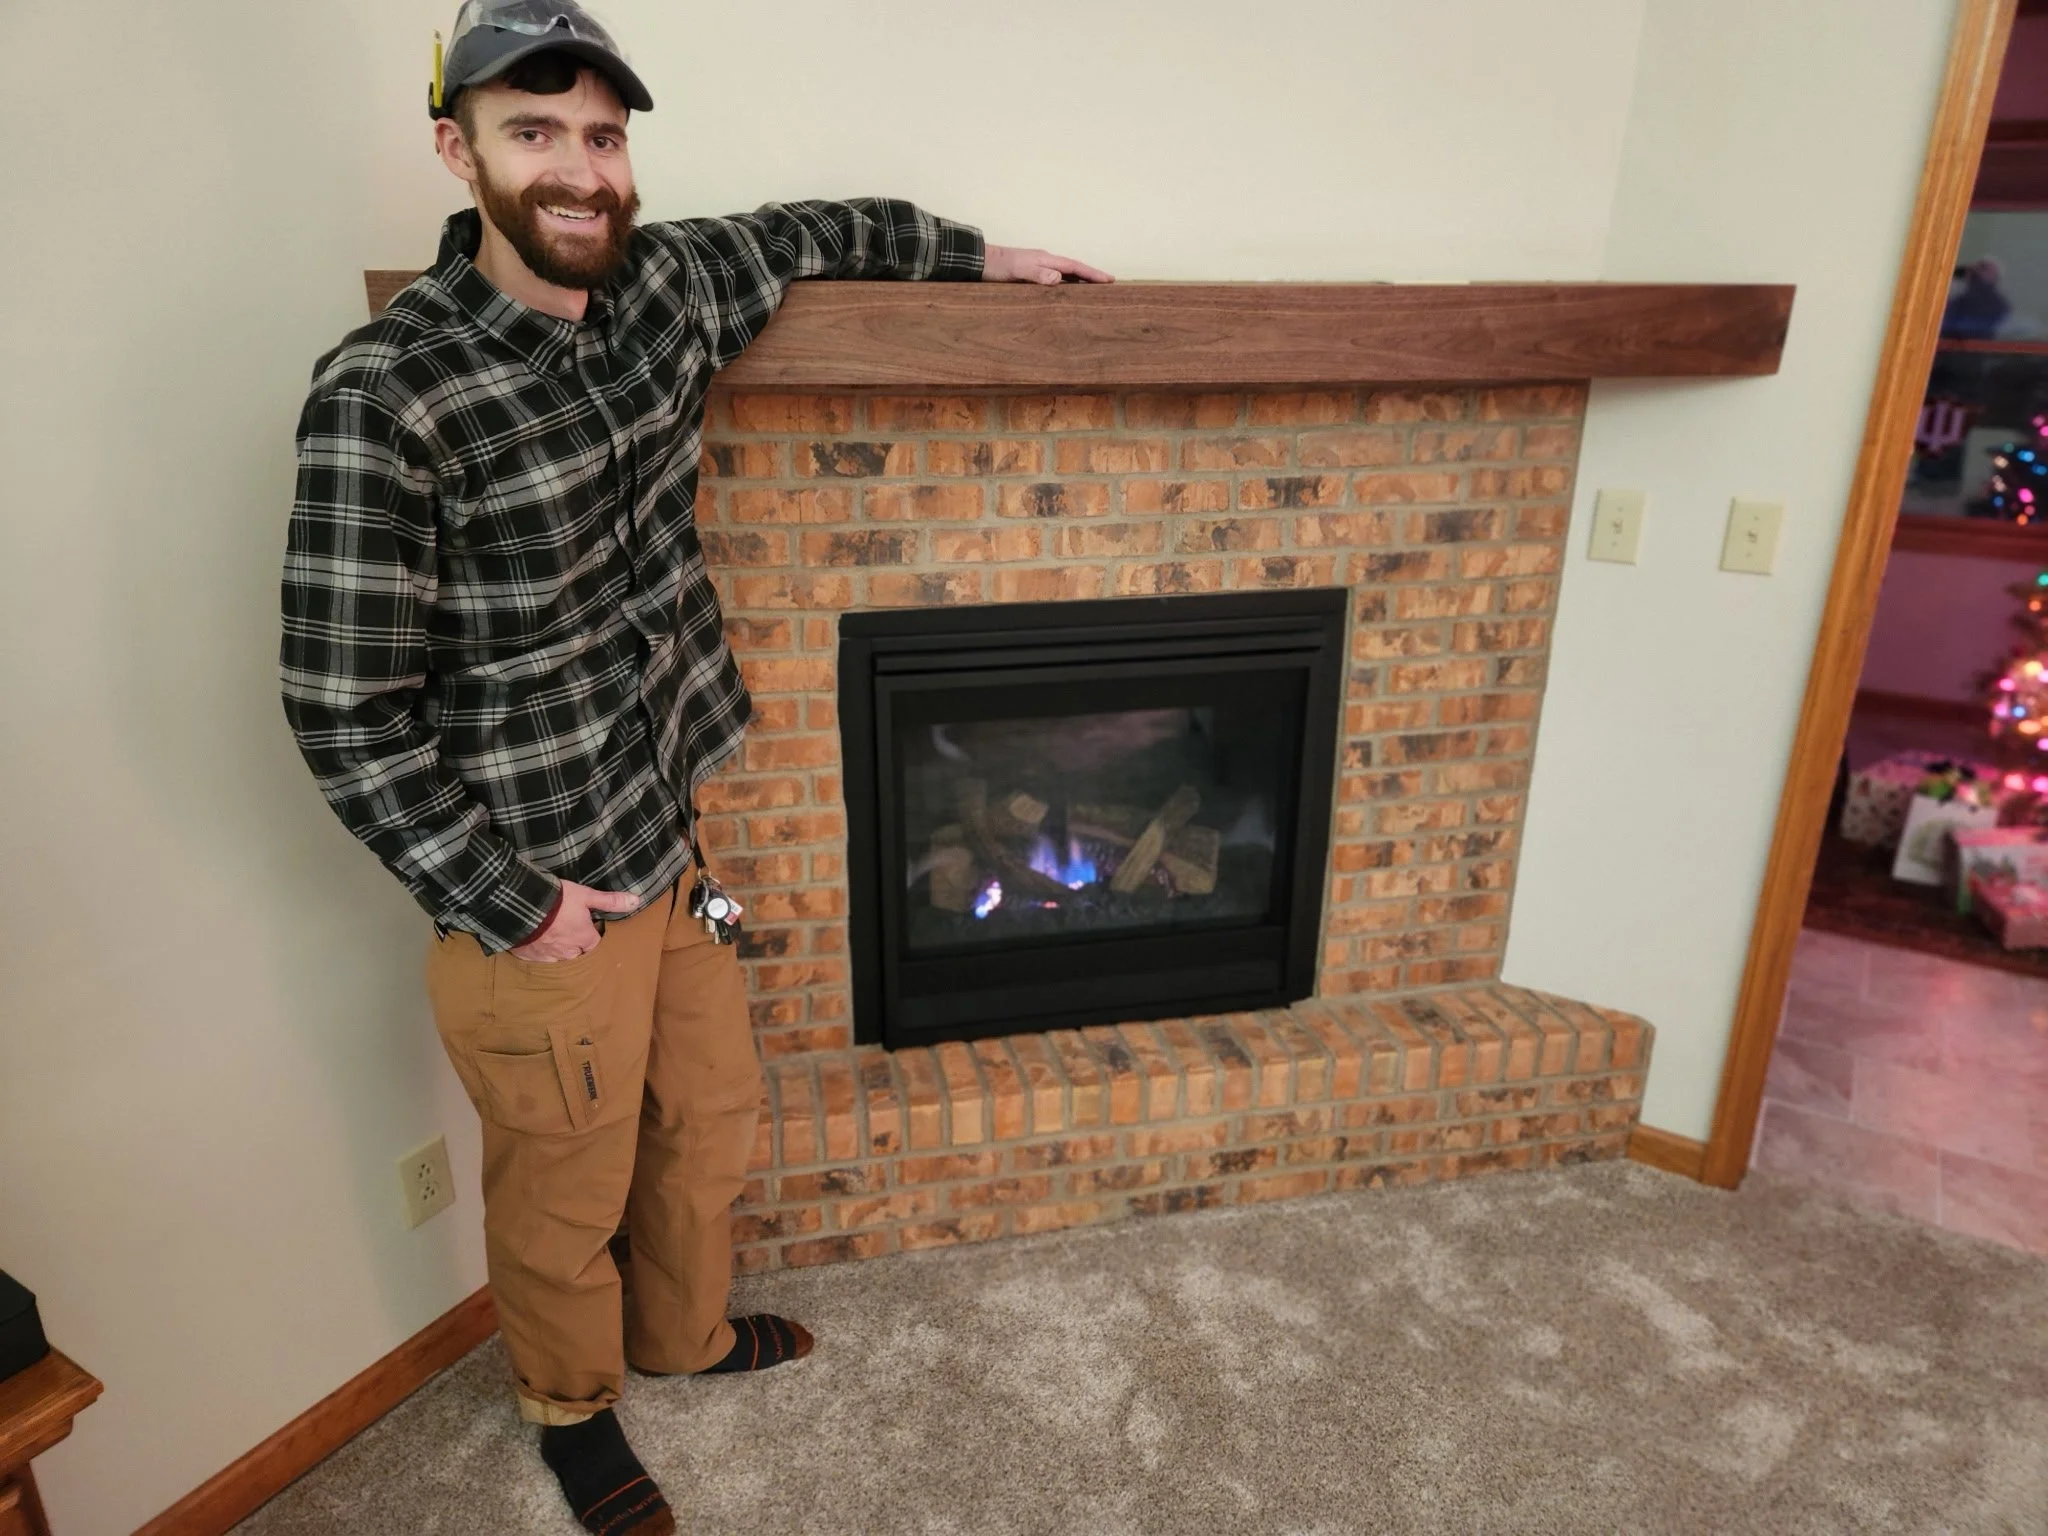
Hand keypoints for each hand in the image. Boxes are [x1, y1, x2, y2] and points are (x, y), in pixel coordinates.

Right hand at [512, 881, 640, 962]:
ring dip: (558, 951)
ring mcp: (547, 956)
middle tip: (569, 933)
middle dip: (576, 947)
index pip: (594, 944)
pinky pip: (538, 959)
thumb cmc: (557, 899)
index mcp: (583, 938)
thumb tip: (636, 901)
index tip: (587, 928)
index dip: (591, 936)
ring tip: (553, 938)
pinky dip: (539, 953)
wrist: (521, 905)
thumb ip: (609, 901)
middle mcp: (568, 952)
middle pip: (577, 955)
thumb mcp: (585, 895)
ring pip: (558, 959)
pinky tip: (535, 943)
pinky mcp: (529, 956)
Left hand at [982, 243, 1113, 285]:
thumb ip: (1038, 274)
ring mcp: (1038, 267)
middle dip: (1092, 276)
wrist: (979, 261)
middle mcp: (1045, 262)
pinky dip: (1066, 285)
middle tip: (1109, 284)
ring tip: (1094, 290)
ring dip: (1080, 281)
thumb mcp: (1018, 271)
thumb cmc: (998, 266)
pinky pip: (1054, 280)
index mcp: (1046, 260)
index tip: (1110, 280)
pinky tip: (1066, 292)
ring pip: (1065, 274)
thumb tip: (1060, 278)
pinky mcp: (1031, 274)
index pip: (1075, 267)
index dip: (1093, 274)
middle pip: (1074, 269)